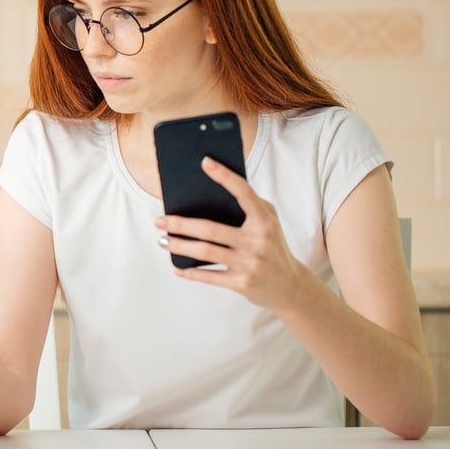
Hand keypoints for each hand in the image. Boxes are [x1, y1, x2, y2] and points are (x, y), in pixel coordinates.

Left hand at [155, 155, 310, 311]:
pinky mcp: (242, 283)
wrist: (290, 286)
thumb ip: (249, 205)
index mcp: (264, 220)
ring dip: (179, 246)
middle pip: (211, 229)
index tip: (205, 161)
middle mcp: (258, 240)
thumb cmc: (272, 245)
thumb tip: (210, 191)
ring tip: (162, 240)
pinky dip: (190, 272)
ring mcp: (250, 263)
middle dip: (180, 224)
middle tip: (159, 220)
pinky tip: (177, 267)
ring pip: (206, 251)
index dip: (225, 176)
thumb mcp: (269, 222)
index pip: (244, 193)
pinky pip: (209, 276)